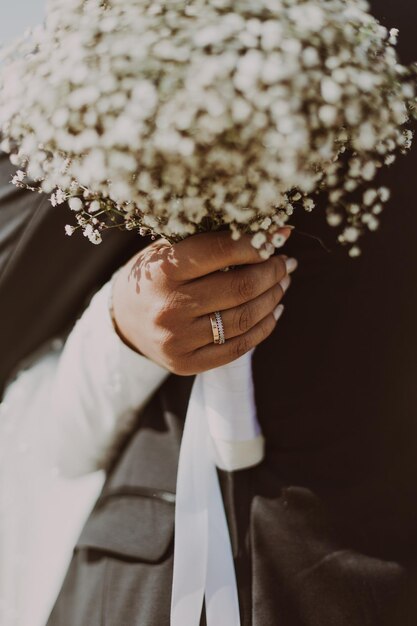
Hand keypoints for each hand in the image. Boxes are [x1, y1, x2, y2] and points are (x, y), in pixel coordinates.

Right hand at [112, 229, 296, 374]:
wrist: (122, 320)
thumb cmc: (153, 276)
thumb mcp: (170, 250)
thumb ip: (215, 241)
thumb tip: (277, 232)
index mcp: (163, 271)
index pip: (221, 251)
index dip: (256, 243)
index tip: (275, 238)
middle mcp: (169, 307)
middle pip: (240, 288)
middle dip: (272, 272)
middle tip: (285, 262)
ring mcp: (178, 340)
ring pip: (244, 318)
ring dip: (273, 297)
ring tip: (283, 283)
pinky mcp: (186, 364)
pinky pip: (239, 347)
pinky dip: (264, 327)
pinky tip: (274, 310)